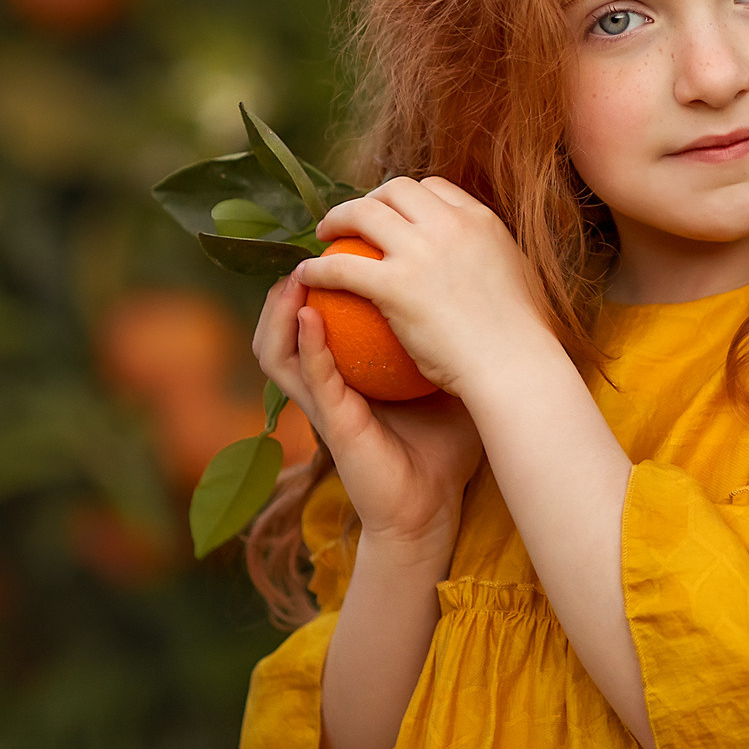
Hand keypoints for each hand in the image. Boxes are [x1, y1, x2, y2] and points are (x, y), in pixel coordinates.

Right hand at [252, 273, 483, 549]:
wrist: (436, 504)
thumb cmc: (446, 444)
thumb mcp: (446, 378)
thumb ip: (447, 335)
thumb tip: (471, 275)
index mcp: (350, 372)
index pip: (319, 318)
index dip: (316, 283)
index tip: (336, 243)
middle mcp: (330, 384)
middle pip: (283, 329)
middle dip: (283, 290)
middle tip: (305, 253)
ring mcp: (325, 405)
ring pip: (277, 353)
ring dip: (279, 314)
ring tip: (294, 278)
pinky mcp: (332, 425)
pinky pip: (313, 379)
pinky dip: (308, 346)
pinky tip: (310, 317)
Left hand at [292, 176, 558, 400]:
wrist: (514, 367)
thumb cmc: (520, 341)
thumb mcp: (516, 280)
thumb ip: (489, 259)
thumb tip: (477, 259)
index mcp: (481, 220)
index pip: (435, 189)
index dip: (409, 199)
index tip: (396, 217)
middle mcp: (451, 223)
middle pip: (396, 189)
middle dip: (370, 197)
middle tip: (354, 220)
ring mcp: (423, 250)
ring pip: (363, 212)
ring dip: (336, 218)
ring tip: (324, 235)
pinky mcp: (396, 282)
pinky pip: (342, 265)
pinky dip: (320, 267)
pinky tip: (309, 277)